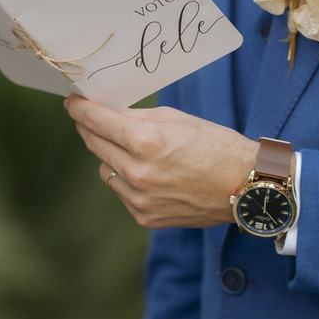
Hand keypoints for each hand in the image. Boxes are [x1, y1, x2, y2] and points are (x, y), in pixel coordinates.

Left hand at [65, 95, 256, 228]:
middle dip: (90, 129)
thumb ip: (136, 118)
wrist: (247, 187)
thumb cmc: (215, 146)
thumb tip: (107, 115)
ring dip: (112, 157)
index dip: (79, 109)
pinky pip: (121, 191)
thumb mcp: (176, 119)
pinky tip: (151, 176)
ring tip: (138, 153)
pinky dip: (128, 180)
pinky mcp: (144, 216)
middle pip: (94, 144)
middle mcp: (137, 172)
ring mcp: (139, 198)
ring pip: (106, 170)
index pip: (96, 121)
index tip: (72, 102)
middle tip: (90, 119)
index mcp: (145, 141)